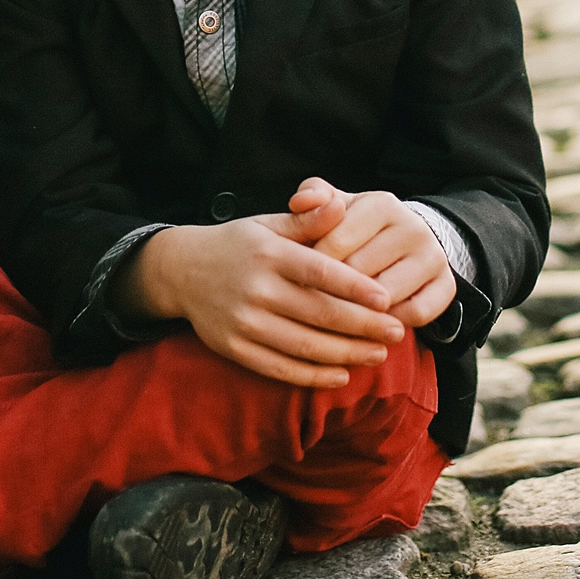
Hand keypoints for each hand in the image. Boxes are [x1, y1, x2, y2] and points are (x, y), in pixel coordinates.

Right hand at [123, 219, 406, 389]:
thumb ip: (307, 220)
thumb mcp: (269, 224)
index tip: (388, 300)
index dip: (356, 288)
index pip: (320, 273)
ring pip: (304, 346)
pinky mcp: (234, 349)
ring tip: (379, 354)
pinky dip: (314, 376)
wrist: (182, 271)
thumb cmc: (239, 245)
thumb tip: (341, 203)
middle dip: (363, 327)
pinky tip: (342, 374)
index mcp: (269, 254)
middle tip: (397, 333)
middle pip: (319, 314)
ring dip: (346, 354)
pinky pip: (280, 368)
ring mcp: (243, 322)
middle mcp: (255, 289)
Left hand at [286, 179, 456, 329]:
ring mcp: (433, 256)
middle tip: (312, 304)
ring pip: (388, 296)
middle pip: (361, 272)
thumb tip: (299, 202)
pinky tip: (374, 321)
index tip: (298, 280)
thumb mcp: (335, 208)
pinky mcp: (447, 285)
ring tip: (339, 315)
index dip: (312, 267)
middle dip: (333, 291)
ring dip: (361, 311)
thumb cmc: (357, 227)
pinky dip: (393, 322)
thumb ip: (312, 198)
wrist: (406, 242)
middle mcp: (413, 227)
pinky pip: (417, 314)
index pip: (337, 242)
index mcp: (382, 204)